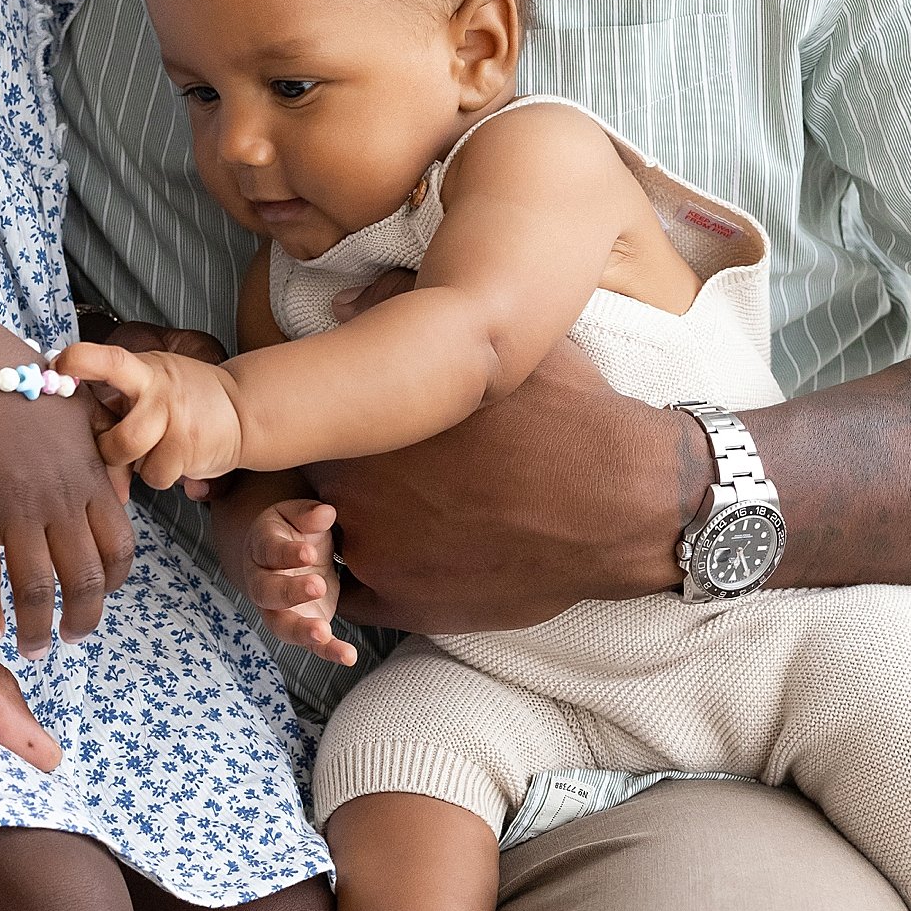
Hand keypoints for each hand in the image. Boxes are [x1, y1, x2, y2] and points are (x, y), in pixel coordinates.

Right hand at [0, 380, 136, 648]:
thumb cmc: (17, 377)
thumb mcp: (79, 410)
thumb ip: (102, 456)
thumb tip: (118, 493)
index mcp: (89, 477)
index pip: (118, 549)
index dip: (112, 583)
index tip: (97, 598)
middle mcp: (59, 500)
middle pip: (83, 580)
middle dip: (81, 620)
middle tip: (69, 639)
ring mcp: (14, 508)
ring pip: (34, 589)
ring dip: (35, 629)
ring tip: (30, 649)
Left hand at [60, 339, 249, 494]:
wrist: (243, 410)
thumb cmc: (183, 399)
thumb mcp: (153, 381)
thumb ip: (117, 401)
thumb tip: (74, 438)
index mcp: (146, 372)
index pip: (114, 361)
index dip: (84, 361)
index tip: (60, 365)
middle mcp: (162, 396)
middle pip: (119, 439)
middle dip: (106, 450)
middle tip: (110, 445)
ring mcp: (178, 425)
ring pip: (134, 462)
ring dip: (135, 463)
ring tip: (152, 448)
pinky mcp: (191, 452)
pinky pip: (156, 477)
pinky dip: (160, 472)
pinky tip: (173, 457)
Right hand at [240, 497, 357, 665]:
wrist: (294, 555)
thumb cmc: (297, 530)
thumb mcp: (301, 515)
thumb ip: (310, 515)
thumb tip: (326, 513)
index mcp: (261, 547)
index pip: (269, 551)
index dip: (286, 553)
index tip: (309, 553)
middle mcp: (262, 582)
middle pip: (267, 592)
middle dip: (289, 592)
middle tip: (318, 586)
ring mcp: (278, 610)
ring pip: (282, 625)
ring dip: (301, 631)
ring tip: (323, 634)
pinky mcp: (301, 626)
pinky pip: (310, 643)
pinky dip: (328, 651)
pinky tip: (348, 656)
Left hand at [318, 337, 694, 634]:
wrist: (617, 499)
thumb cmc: (558, 414)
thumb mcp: (485, 345)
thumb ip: (399, 310)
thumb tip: (342, 303)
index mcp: (353, 425)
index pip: (294, 427)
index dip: (317, 425)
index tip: (343, 425)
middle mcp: (347, 494)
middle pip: (305, 485)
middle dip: (332, 476)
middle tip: (381, 471)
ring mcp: (373, 556)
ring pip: (327, 545)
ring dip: (350, 531)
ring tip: (402, 515)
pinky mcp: (404, 606)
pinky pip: (357, 598)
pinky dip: (371, 580)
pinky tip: (407, 556)